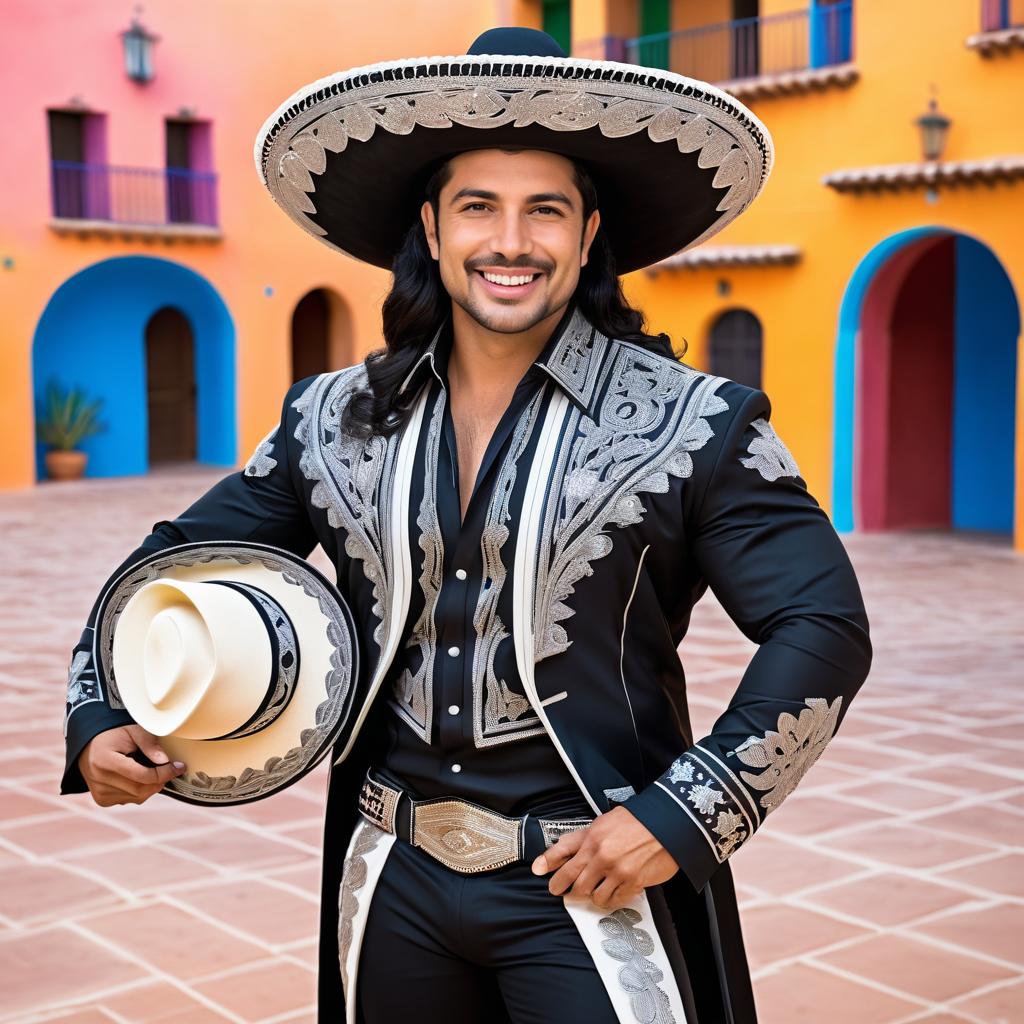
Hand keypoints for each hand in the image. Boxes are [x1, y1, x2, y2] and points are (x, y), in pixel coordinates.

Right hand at [78, 725, 185, 806]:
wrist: (89, 747)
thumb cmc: (114, 735)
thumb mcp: (133, 731)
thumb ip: (150, 744)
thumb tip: (165, 760)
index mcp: (104, 760)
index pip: (141, 775)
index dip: (164, 773)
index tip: (179, 766)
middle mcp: (99, 780)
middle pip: (140, 789)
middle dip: (161, 780)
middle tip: (170, 768)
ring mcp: (99, 793)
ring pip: (137, 797)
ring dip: (151, 786)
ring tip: (150, 769)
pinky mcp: (102, 800)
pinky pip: (130, 800)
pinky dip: (140, 791)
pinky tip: (137, 777)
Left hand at [531, 806, 678, 908]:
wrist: (667, 823)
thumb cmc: (637, 821)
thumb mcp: (606, 822)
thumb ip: (586, 838)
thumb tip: (569, 853)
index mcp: (592, 836)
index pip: (562, 850)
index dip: (548, 862)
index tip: (538, 870)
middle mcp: (601, 854)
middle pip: (573, 880)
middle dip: (564, 888)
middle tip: (563, 892)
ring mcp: (616, 870)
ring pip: (592, 895)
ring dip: (591, 896)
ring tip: (593, 892)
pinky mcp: (632, 883)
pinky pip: (613, 900)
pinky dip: (611, 899)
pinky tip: (613, 892)